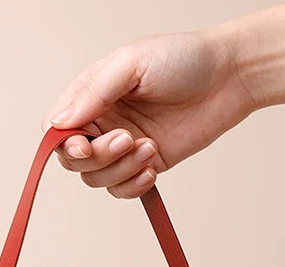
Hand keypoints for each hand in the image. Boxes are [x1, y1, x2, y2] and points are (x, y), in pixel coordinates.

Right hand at [42, 29, 256, 197]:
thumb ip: (93, 93)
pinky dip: (133, 186)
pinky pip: (123, 189)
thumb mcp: (130, 63)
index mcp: (91, 95)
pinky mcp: (145, 164)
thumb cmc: (182, 59)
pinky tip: (152, 168)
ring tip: (149, 147)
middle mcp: (102, 122)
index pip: (57, 130)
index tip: (84, 145)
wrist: (227, 78)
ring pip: (98, 178)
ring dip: (121, 169)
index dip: (63, 145)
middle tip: (127, 139)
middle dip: (98, 157)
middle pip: (74, 160)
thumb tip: (58, 123)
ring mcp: (123, 146)